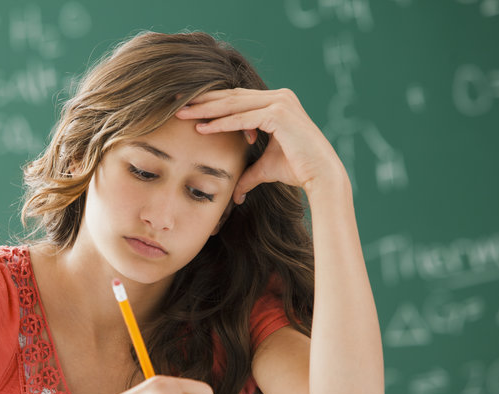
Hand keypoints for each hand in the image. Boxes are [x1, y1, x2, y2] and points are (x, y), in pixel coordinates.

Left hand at [175, 88, 348, 202]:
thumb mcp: (266, 168)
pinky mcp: (280, 114)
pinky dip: (222, 123)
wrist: (322, 176)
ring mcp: (281, 102)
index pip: (236, 99)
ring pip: (234, 104)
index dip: (210, 102)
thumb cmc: (298, 170)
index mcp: (276, 102)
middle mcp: (279, 96)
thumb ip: (249, 174)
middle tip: (176, 103)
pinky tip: (203, 128)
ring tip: (182, 114)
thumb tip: (236, 192)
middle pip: (232, 96)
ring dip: (206, 109)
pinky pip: (244, 118)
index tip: (187, 107)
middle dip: (203, 100)